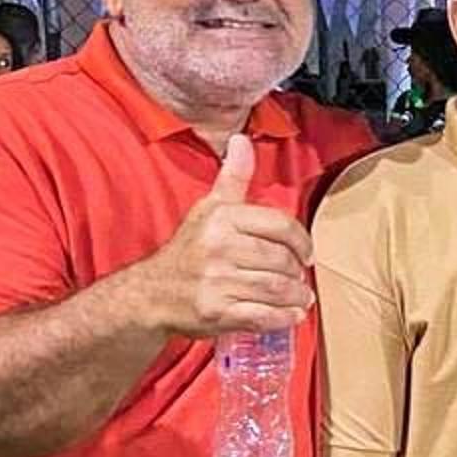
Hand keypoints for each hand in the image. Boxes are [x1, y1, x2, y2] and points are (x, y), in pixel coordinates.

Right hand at [128, 135, 314, 339]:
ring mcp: (216, 282)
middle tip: (299, 278)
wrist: (150, 293)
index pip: (280, 226)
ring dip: (296, 296)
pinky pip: (262, 316)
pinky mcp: (216, 313)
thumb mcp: (209, 208)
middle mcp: (219, 249)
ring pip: (276, 289)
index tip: (307, 254)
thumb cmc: (187, 250)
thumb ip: (233, 176)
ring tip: (300, 297)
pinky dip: (283, 317)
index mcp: (222, 219)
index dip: (301, 241)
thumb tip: (241, 139)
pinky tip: (291, 315)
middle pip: (281, 260)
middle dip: (297, 272)